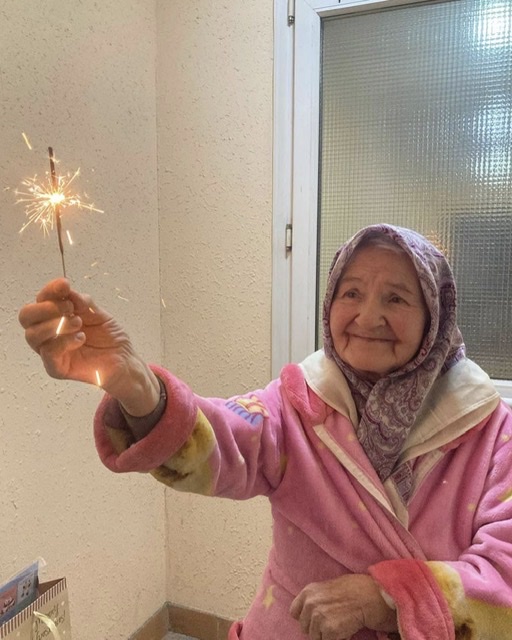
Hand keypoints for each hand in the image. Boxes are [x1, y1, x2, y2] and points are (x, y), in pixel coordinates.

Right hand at [19, 278, 159, 415]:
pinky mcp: (57, 368)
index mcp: (55, 317)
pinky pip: (48, 354)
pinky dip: (63, 342)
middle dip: (46, 307)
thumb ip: (83, 302)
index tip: (64, 285)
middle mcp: (48, 333)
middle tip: (70, 309)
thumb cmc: (110, 338)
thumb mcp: (99, 314)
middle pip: (26, 316)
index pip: (39, 301)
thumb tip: (67, 291)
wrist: (125, 361)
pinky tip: (81, 338)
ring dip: (56, 324)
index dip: (49, 290)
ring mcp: (51, 351)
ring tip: (78, 323)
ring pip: (32, 335)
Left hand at [290, 574, 396, 639]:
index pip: (294, 613)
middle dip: (317, 629)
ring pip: (316, 637)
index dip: (305, 619)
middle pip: (305, 628)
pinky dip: (338, 639)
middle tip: (332, 622)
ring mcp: (318, 618)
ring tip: (340, 625)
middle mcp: (310, 604)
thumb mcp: (326, 589)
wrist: (367, 596)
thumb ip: (314, 600)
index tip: (314, 620)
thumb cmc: (351, 591)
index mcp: (308, 592)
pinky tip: (346, 630)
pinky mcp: (329, 631)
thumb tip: (309, 616)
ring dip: (327, 635)